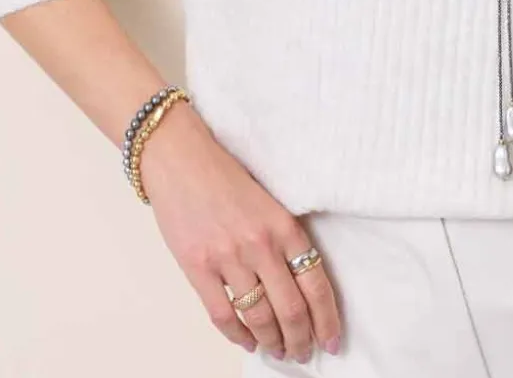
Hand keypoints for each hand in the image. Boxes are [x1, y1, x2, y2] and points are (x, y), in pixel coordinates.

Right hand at [138, 101, 342, 364]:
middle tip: (304, 353)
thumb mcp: (269, 201)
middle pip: (291, 310)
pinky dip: (239, 336)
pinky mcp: (198, 267)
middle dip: (301, 340)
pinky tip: (247, 341)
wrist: (181, 158)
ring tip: (279, 351)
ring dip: (273, 342)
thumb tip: (299, 286)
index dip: (327, 320)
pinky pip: (224, 315)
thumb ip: (284, 239)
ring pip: (260, 318)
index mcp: (283, 226)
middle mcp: (260, 244)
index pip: (316, 284)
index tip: (332, 341)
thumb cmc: (224, 176)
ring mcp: (228, 258)